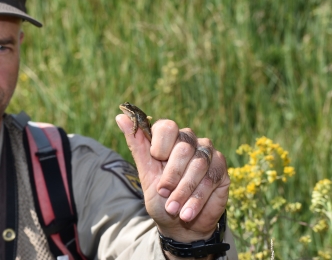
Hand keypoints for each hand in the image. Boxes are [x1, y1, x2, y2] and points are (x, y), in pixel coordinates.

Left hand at [116, 115, 229, 241]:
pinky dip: (197, 198)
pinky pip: (211, 177)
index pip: (166, 127)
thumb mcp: (146, 173)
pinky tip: (187, 212)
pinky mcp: (220, 167)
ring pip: (198, 164)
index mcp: (167, 138)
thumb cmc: (161, 197)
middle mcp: (188, 140)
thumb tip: (120, 116)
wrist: (180, 225)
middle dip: (171, 176)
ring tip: (174, 209)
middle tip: (163, 193)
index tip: (156, 161)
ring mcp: (206, 152)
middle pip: (183, 148)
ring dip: (184, 190)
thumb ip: (136, 144)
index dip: (160, 146)